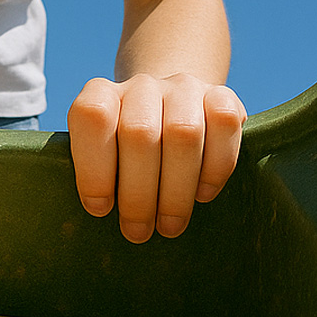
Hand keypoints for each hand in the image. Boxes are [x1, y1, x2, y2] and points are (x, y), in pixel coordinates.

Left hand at [67, 73, 246, 243]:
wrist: (169, 112)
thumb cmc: (127, 154)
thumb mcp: (103, 159)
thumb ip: (98, 176)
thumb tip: (102, 212)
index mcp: (101, 94)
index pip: (92, 117)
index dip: (94, 167)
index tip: (100, 208)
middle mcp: (141, 85)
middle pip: (140, 133)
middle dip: (138, 194)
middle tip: (138, 232)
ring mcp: (183, 87)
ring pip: (184, 133)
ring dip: (176, 192)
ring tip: (169, 226)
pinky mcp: (221, 95)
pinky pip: (224, 122)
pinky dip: (215, 168)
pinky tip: (202, 194)